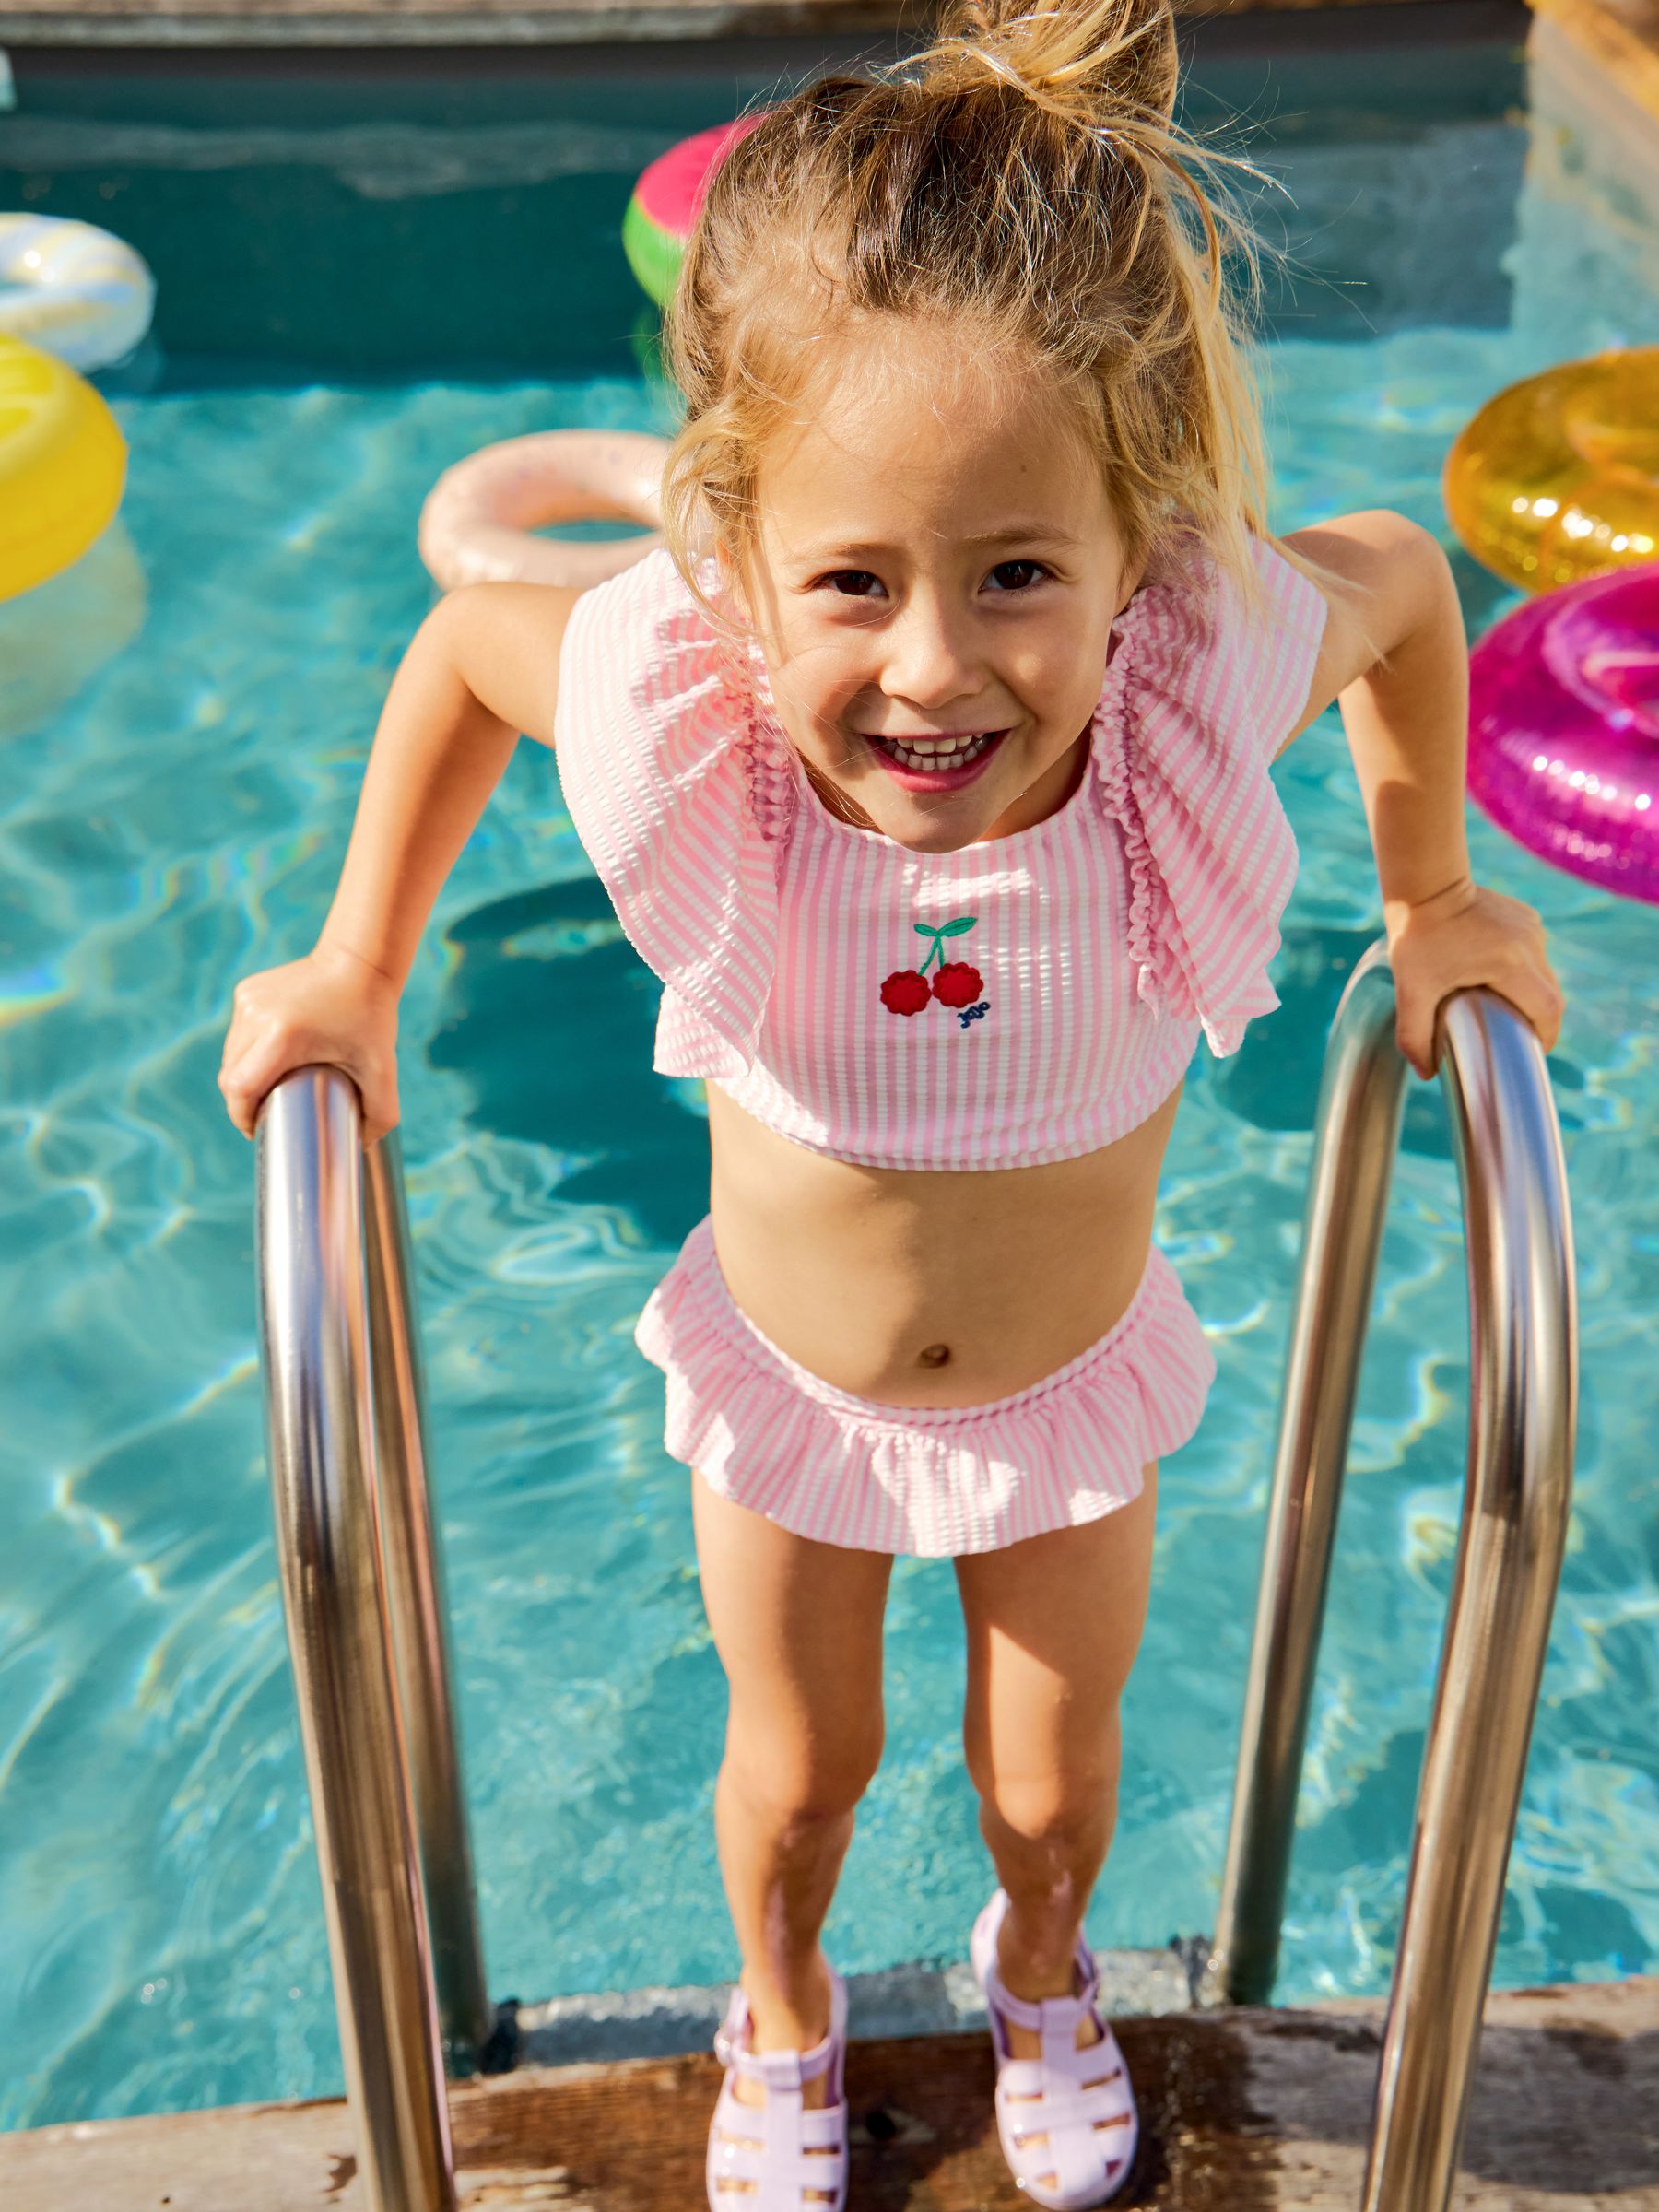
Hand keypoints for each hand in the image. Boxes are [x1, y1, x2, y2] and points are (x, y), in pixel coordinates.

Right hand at [218, 941, 400, 1143]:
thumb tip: (364, 1146)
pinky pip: (238, 1033)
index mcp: (283, 1037)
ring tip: (268, 1089)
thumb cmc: (372, 1016)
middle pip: (231, 1075)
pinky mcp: (247, 992)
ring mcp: (248, 1001)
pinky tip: (269, 1057)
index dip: (243, 1117)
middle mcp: (257, 1016)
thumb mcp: (382, 1069)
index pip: (241, 1089)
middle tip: (266, 1114)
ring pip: (231, 1055)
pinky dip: (248, 1051)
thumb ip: (381, 1113)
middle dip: (243, 1102)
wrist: (359, 961)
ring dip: (244, 1076)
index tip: (257, 1132)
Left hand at [1384, 875, 1564, 1079]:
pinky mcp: (1527, 917)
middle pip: (1552, 995)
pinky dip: (1524, 972)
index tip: (1531, 1052)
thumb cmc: (1416, 938)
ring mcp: (1532, 927)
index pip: (1547, 1010)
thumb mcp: (1410, 990)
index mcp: (1510, 964)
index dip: (1545, 1036)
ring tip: (1506, 1011)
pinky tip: (1500, 979)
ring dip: (1531, 996)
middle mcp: (1530, 944)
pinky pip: (1534, 954)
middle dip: (1540, 1022)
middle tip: (1518, 1038)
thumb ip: (1414, 1036)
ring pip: (1545, 975)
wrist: (1425, 885)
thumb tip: (1426, 1074)